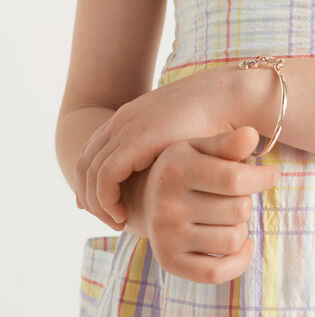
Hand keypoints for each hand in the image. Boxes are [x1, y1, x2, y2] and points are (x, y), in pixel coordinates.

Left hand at [75, 63, 242, 226]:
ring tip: (117, 221)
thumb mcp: (179, 138)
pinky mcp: (135, 140)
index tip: (107, 207)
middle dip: (90, 196)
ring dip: (97, 203)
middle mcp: (121, 121)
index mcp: (129, 118)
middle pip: (84, 165)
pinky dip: (106, 200)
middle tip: (109, 219)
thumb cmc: (213, 118)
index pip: (93, 154)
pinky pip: (105, 177)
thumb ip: (163, 154)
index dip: (93, 184)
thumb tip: (164, 177)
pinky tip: (122, 214)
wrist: (227, 95)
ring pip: (89, 173)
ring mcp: (125, 128)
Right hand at [134, 126, 279, 283]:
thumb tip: (251, 135)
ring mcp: (166, 236)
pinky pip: (217, 273)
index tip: (272, 175)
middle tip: (236, 195)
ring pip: (233, 240)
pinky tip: (241, 244)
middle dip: (246, 201)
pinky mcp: (169, 262)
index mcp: (177, 169)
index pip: (234, 179)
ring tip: (230, 216)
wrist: (144, 198)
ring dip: (242, 228)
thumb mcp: (201, 147)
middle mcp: (167, 204)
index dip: (262, 178)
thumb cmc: (185, 167)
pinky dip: (239, 261)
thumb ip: (228, 142)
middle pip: (239, 210)